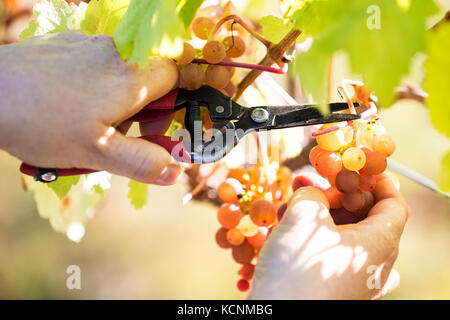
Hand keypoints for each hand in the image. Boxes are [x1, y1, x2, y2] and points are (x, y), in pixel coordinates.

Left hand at [0, 31, 179, 184]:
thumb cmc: (42, 123)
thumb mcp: (97, 153)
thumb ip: (142, 162)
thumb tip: (175, 171)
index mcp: (131, 77)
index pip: (176, 75)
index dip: (173, 103)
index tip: (155, 127)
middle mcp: (115, 51)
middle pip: (149, 75)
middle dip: (143, 106)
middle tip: (121, 132)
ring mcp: (87, 43)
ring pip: (121, 71)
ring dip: (117, 98)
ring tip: (89, 123)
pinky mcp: (65, 44)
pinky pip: (95, 64)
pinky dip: (94, 84)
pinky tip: (69, 105)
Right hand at [249, 174, 408, 299]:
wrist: (278, 319)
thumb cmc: (298, 270)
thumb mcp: (303, 215)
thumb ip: (312, 193)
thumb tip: (312, 192)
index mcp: (380, 244)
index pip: (394, 204)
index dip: (378, 182)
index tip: (359, 169)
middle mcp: (375, 265)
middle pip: (367, 218)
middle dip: (340, 196)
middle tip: (316, 184)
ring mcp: (356, 281)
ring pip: (346, 237)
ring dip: (323, 215)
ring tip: (294, 205)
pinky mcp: (335, 290)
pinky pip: (332, 255)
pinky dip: (317, 238)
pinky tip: (292, 232)